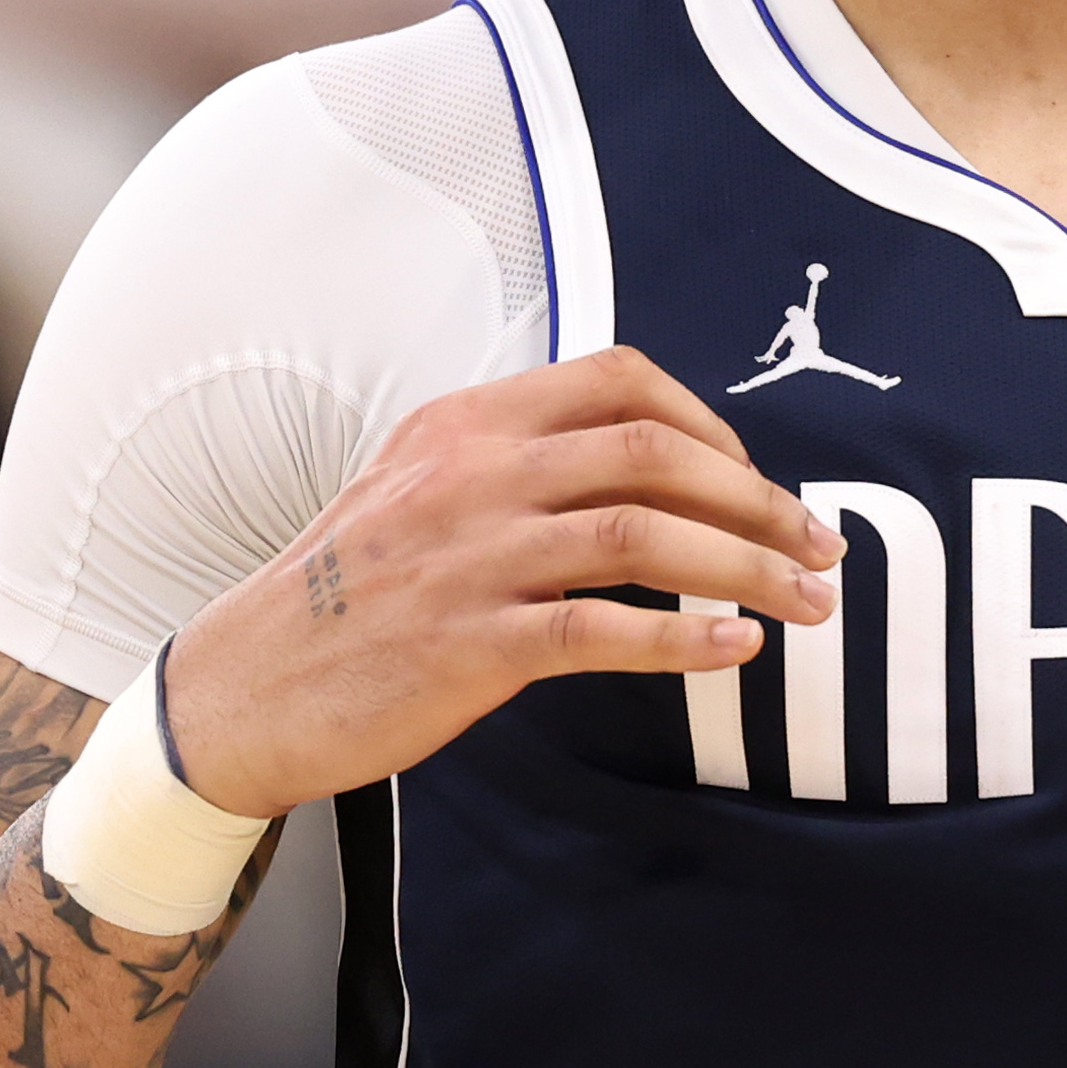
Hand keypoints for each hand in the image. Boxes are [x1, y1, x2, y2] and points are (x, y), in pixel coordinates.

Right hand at [162, 350, 843, 818]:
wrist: (245, 686)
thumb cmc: (350, 597)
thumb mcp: (418, 490)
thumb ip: (515, 465)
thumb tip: (645, 472)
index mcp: (465, 424)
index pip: (619, 381)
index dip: (711, 426)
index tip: (756, 483)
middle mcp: (471, 474)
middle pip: (652, 453)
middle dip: (759, 501)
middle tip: (821, 549)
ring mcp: (469, 557)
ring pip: (643, 535)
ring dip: (747, 567)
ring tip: (808, 604)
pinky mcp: (467, 644)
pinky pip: (599, 630)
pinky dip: (683, 640)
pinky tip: (737, 652)